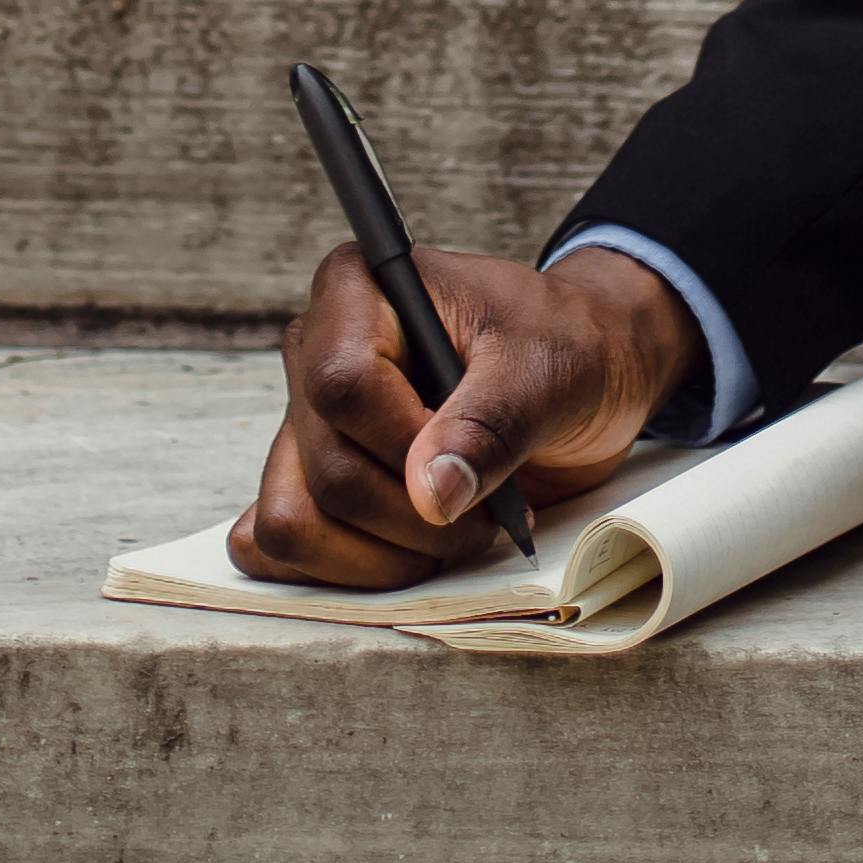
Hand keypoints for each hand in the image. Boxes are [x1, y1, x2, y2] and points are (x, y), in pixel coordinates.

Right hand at [230, 241, 699, 585]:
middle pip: (326, 467)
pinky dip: (350, 572)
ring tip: (455, 531)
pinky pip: (283, 548)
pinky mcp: (307, 482)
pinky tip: (411, 551)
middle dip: (414, 516)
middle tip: (488, 514)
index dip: (407, 445)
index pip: (342, 385)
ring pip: (293, 520)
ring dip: (384, 555)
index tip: (473, 464)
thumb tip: (429, 494)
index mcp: (359, 290)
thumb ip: (491, 424)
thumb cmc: (562, 348)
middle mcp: (315, 353)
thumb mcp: (548, 371)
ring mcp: (304, 424)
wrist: (580, 372)